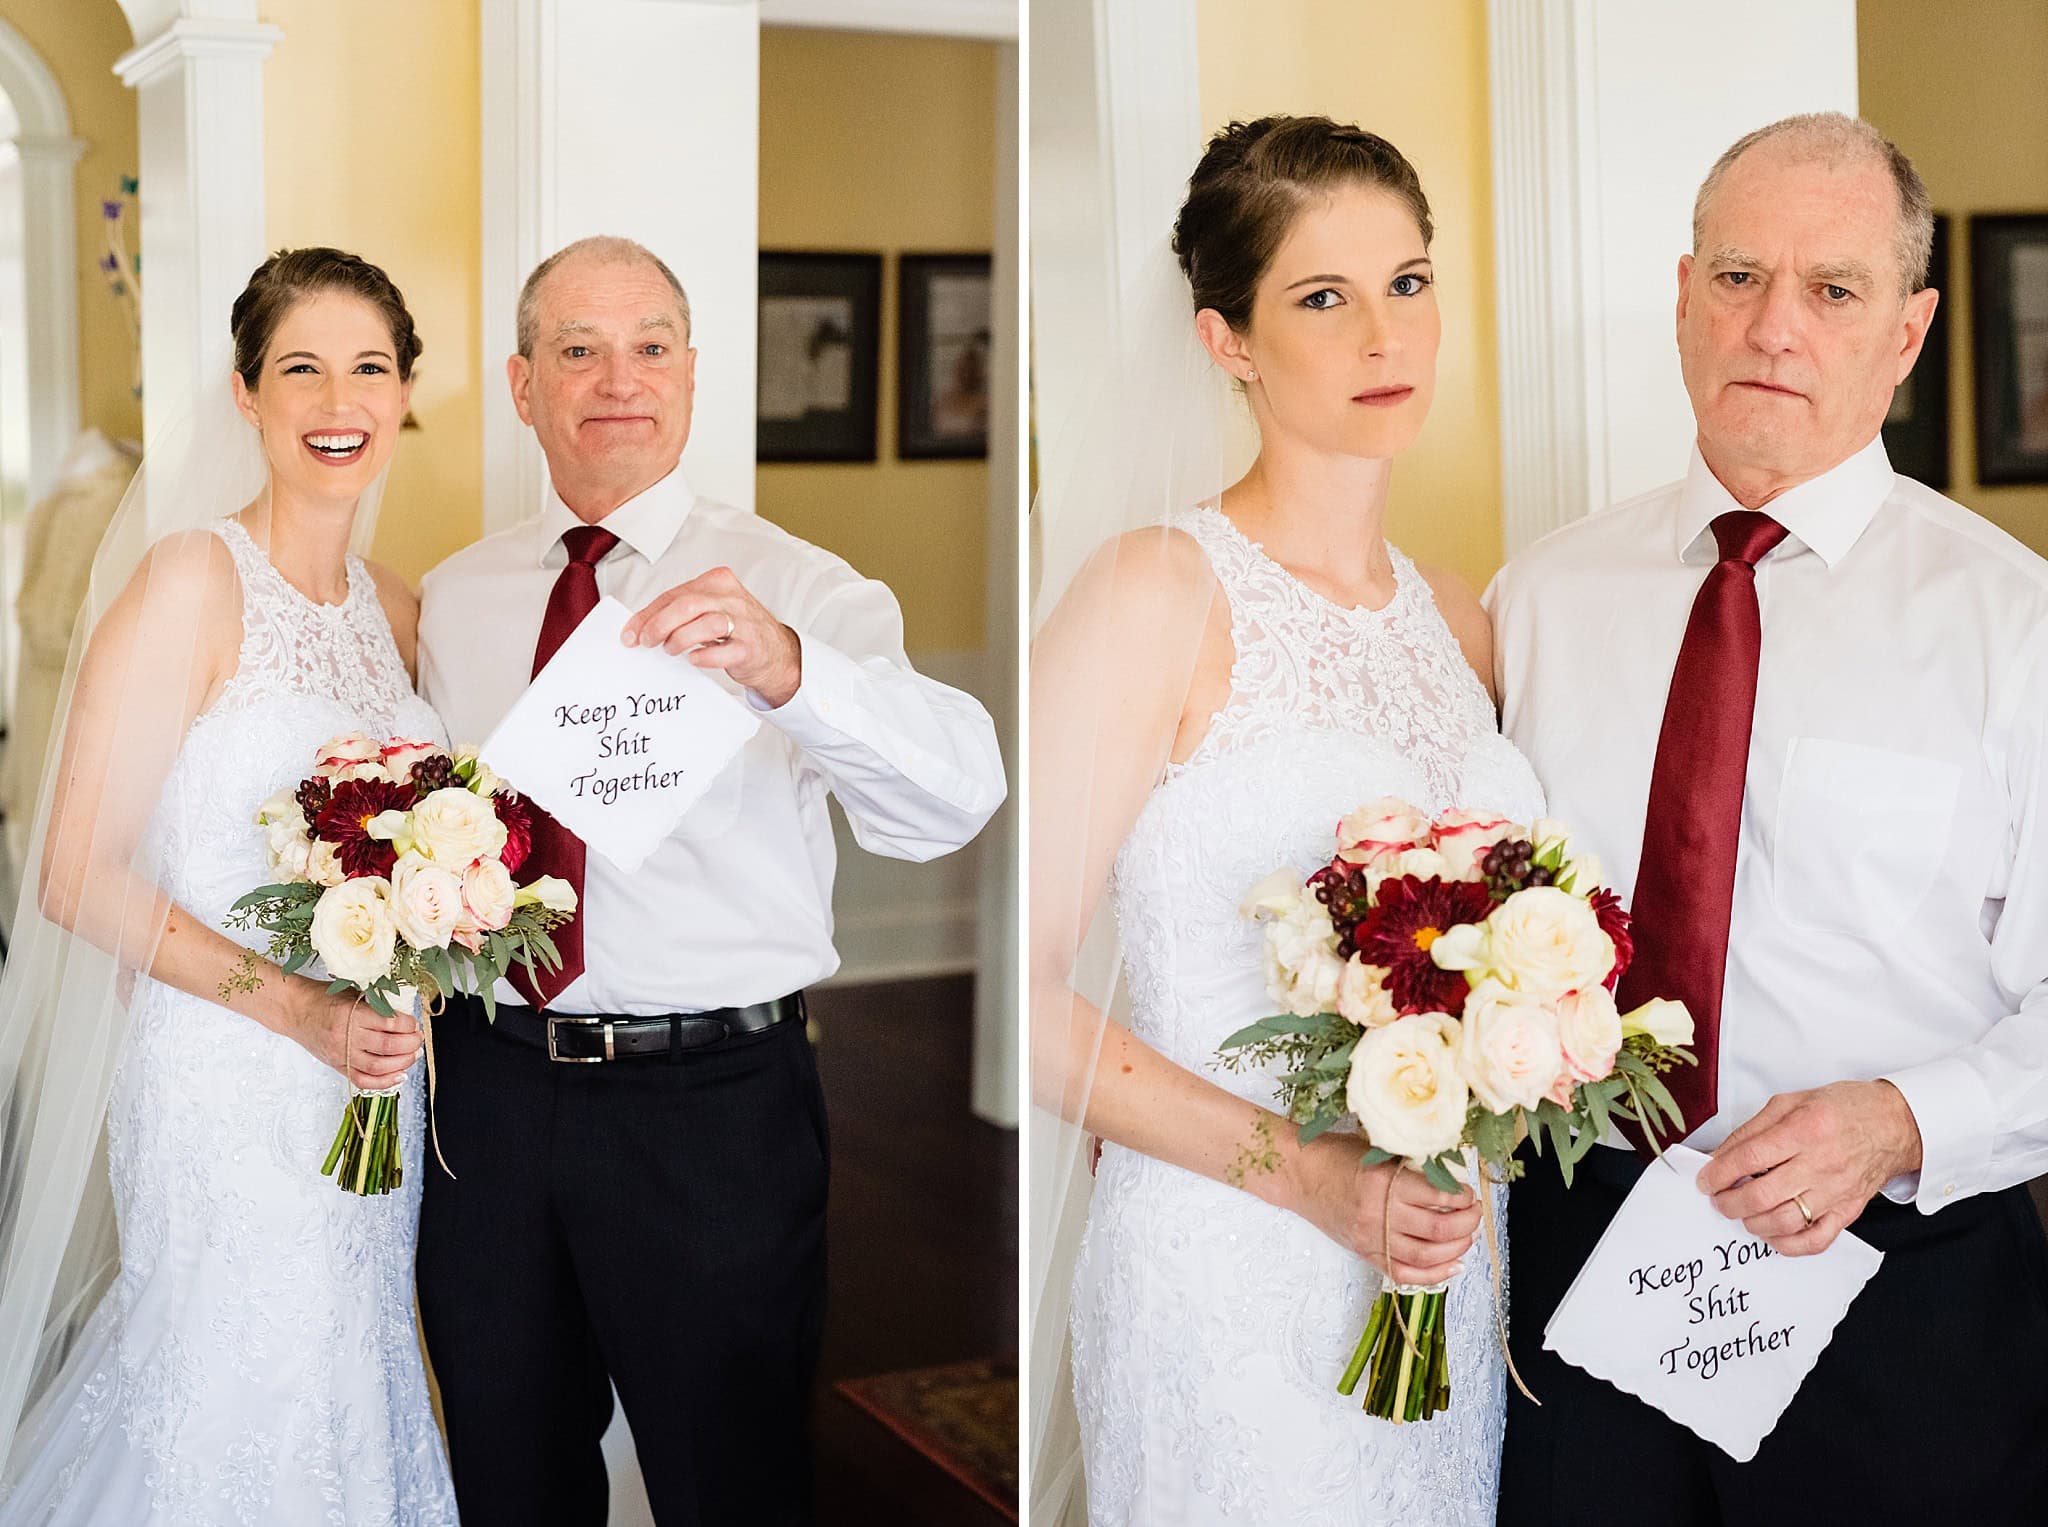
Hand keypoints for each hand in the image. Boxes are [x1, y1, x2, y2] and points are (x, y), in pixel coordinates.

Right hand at [289, 982, 421, 1089]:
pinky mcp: (337, 1066)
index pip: (390, 1023)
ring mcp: (341, 1054)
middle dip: (411, 1044)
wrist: (295, 1010)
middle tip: (418, 1039)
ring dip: (403, 1063)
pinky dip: (384, 1082)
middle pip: (388, 1047)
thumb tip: (407, 1015)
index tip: (414, 1023)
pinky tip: (399, 1075)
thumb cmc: (325, 998)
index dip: (409, 1025)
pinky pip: (363, 1081)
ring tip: (413, 1055)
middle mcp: (346, 1036)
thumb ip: (378, 1004)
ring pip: (379, 1067)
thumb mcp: (353, 992)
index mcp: (352, 1013)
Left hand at [621, 566, 802, 706]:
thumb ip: (682, 612)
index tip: (631, 634)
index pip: (674, 594)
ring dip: (680, 639)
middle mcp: (732, 598)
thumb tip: (642, 627)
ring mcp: (744, 622)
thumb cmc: (738, 631)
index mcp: (717, 582)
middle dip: (659, 624)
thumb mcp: (710, 610)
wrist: (776, 653)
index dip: (648, 615)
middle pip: (688, 605)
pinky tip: (694, 659)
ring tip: (671, 650)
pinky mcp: (751, 647)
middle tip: (646, 642)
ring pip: (706, 624)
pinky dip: (703, 656)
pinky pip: (723, 651)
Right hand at [1290, 1137, 1480, 1284]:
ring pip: (1427, 1256)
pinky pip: (1405, 1274)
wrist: (1298, 1175)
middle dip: (1468, 1223)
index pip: (1439, 1195)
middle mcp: (1380, 1213)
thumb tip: (1451, 1175)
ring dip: (1457, 1248)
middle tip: (1475, 1213)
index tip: (1468, 1192)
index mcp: (1385, 1181)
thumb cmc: (1335, 1155)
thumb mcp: (1377, 1150)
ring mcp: (1372, 1238)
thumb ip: (1411, 1164)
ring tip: (1467, 1236)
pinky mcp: (1365, 1253)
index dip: (1462, 1196)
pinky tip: (1453, 1265)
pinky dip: (1434, 1275)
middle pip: (1439, 1229)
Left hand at [1695, 1080, 1922, 1255]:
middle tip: (1718, 1199)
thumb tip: (1719, 1156)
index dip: (1719, 1173)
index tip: (1704, 1180)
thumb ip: (1752, 1130)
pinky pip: (1816, 1240)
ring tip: (1742, 1213)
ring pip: (1785, 1222)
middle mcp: (1821, 1164)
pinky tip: (1772, 1233)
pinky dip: (1788, 1244)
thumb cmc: (1842, 1108)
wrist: (1894, 1124)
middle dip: (1729, 1202)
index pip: (1750, 1157)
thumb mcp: (1791, 1102)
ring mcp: (1836, 1192)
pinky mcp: (1848, 1211)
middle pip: (1763, 1195)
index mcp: (1805, 1129)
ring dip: (1753, 1223)